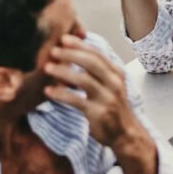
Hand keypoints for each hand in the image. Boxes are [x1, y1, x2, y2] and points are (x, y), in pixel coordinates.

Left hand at [43, 35, 154, 157]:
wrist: (124, 134)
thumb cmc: (112, 108)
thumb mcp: (109, 85)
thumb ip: (96, 72)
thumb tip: (72, 54)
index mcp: (116, 74)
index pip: (97, 54)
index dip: (80, 45)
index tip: (64, 39)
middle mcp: (114, 83)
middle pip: (91, 63)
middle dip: (71, 54)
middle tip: (53, 51)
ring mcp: (107, 98)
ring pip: (83, 80)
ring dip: (63, 72)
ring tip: (47, 68)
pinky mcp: (98, 113)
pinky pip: (76, 100)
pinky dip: (61, 94)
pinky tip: (48, 91)